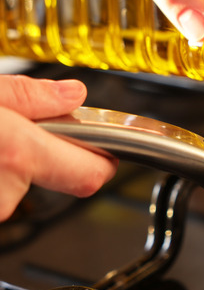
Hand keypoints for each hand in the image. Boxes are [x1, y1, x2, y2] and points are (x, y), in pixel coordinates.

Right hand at [0, 75, 116, 220]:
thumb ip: (29, 96)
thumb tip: (71, 95)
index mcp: (16, 155)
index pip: (90, 175)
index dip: (104, 161)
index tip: (107, 149)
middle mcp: (3, 193)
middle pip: (52, 178)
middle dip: (44, 155)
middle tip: (22, 131)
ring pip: (18, 186)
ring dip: (11, 166)